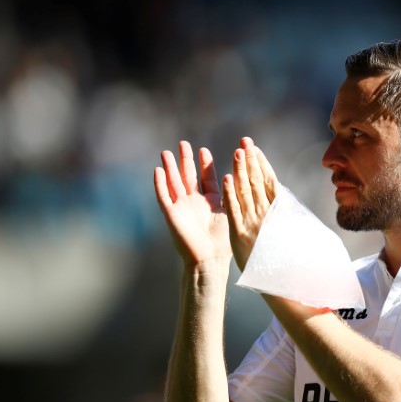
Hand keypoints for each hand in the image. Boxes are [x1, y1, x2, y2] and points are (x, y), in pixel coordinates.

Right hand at [154, 141, 230, 269]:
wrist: (209, 258)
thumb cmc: (223, 242)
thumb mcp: (229, 213)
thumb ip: (232, 196)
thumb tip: (243, 180)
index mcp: (210, 202)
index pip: (206, 179)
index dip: (205, 164)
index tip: (203, 149)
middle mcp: (195, 203)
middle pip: (188, 176)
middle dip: (186, 160)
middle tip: (184, 143)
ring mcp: (182, 207)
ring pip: (173, 183)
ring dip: (169, 168)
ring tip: (166, 152)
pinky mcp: (171, 214)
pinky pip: (163, 196)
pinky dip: (160, 184)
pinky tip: (157, 170)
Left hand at [223, 137, 277, 271]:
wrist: (283, 284)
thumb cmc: (290, 261)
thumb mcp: (291, 235)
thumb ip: (283, 216)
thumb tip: (281, 199)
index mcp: (279, 214)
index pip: (269, 182)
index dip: (261, 164)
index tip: (255, 150)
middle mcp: (266, 215)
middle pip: (257, 182)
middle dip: (250, 160)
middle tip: (245, 141)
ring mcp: (253, 224)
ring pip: (246, 191)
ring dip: (240, 170)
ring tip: (236, 151)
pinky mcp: (240, 234)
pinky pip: (234, 210)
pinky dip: (230, 193)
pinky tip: (225, 178)